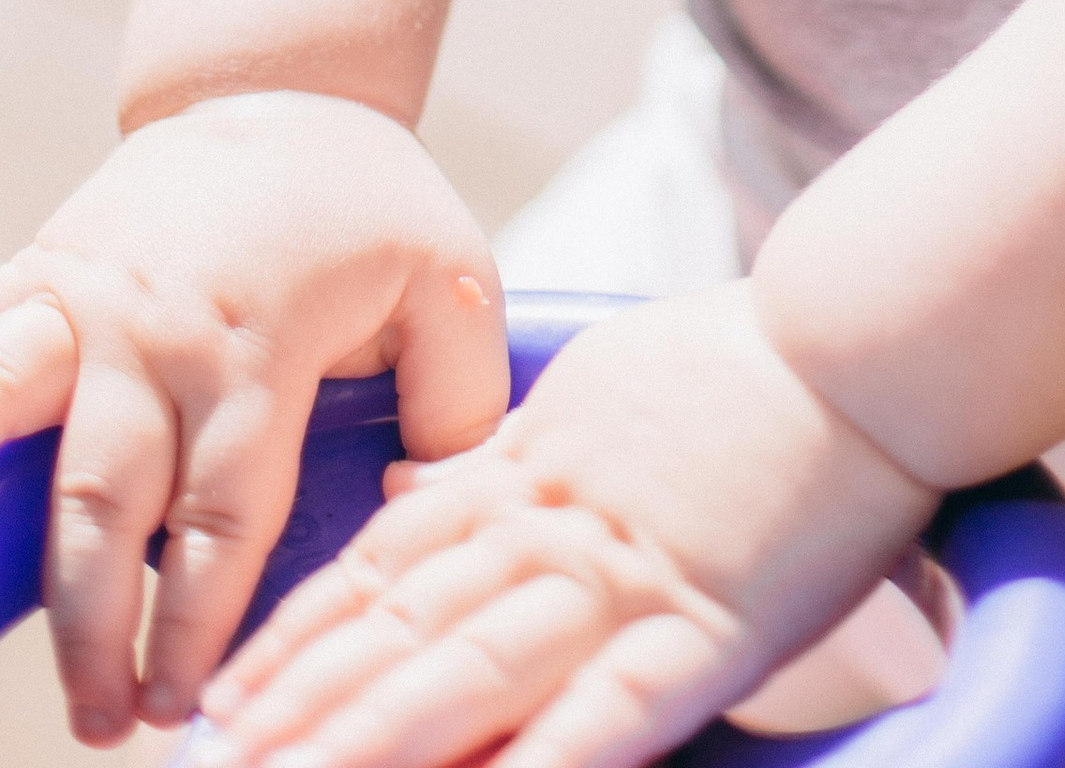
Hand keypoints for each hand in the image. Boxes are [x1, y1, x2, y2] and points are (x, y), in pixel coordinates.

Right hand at [0, 93, 506, 745]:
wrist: (281, 86)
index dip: (197, 616)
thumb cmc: (372, 207)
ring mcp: (80, 289)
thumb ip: (459, 402)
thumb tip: (421, 500)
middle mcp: (152, 322)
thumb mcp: (453, 283)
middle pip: (100, 488)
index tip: (180, 705)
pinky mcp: (32, 266)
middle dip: (87, 615)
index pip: (219, 507)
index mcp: (255, 340)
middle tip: (89, 719)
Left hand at [197, 285, 934, 767]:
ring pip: (467, 665)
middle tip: (206, 763)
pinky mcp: (699, 626)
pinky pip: (603, 709)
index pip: (385, 563)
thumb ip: (505, 451)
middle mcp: (552, 524)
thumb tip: (417, 490)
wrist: (858, 339)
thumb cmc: (744, 362)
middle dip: (298, 705)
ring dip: (366, 737)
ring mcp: (619, 575)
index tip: (223, 696)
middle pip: (400, 625)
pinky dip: (537, 762)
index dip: (298, 635)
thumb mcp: (597, 386)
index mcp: (530, 467)